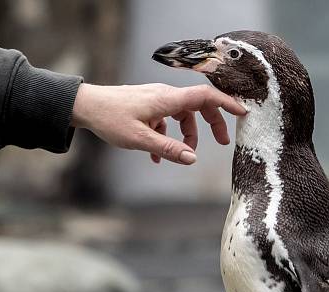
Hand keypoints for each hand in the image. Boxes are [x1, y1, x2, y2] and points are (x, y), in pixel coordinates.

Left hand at [71, 83, 246, 164]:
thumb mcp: (140, 140)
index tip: (243, 112)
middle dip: (213, 123)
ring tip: (179, 155)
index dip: (226, 103)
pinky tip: (157, 156)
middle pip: (199, 105)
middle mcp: (165, 96)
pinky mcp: (148, 107)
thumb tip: (193, 158)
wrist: (85, 106)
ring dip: (186, 135)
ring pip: (182, 115)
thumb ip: (168, 149)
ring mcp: (156, 101)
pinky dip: (168, 137)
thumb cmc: (110, 119)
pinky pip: (166, 121)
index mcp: (167, 100)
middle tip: (222, 142)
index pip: (205, 96)